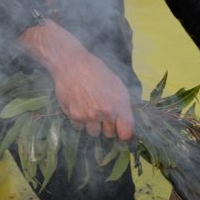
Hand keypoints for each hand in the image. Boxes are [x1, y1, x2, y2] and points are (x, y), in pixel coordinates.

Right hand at [18, 19, 133, 140]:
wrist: (72, 64)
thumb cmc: (97, 72)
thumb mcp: (117, 85)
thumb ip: (122, 106)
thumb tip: (123, 122)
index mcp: (119, 105)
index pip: (126, 133)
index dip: (123, 133)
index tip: (120, 131)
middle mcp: (106, 113)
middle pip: (109, 134)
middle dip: (106, 127)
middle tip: (101, 115)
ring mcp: (89, 116)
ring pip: (94, 132)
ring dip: (92, 125)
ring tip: (88, 109)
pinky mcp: (74, 116)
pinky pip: (79, 127)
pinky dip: (79, 120)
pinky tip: (78, 106)